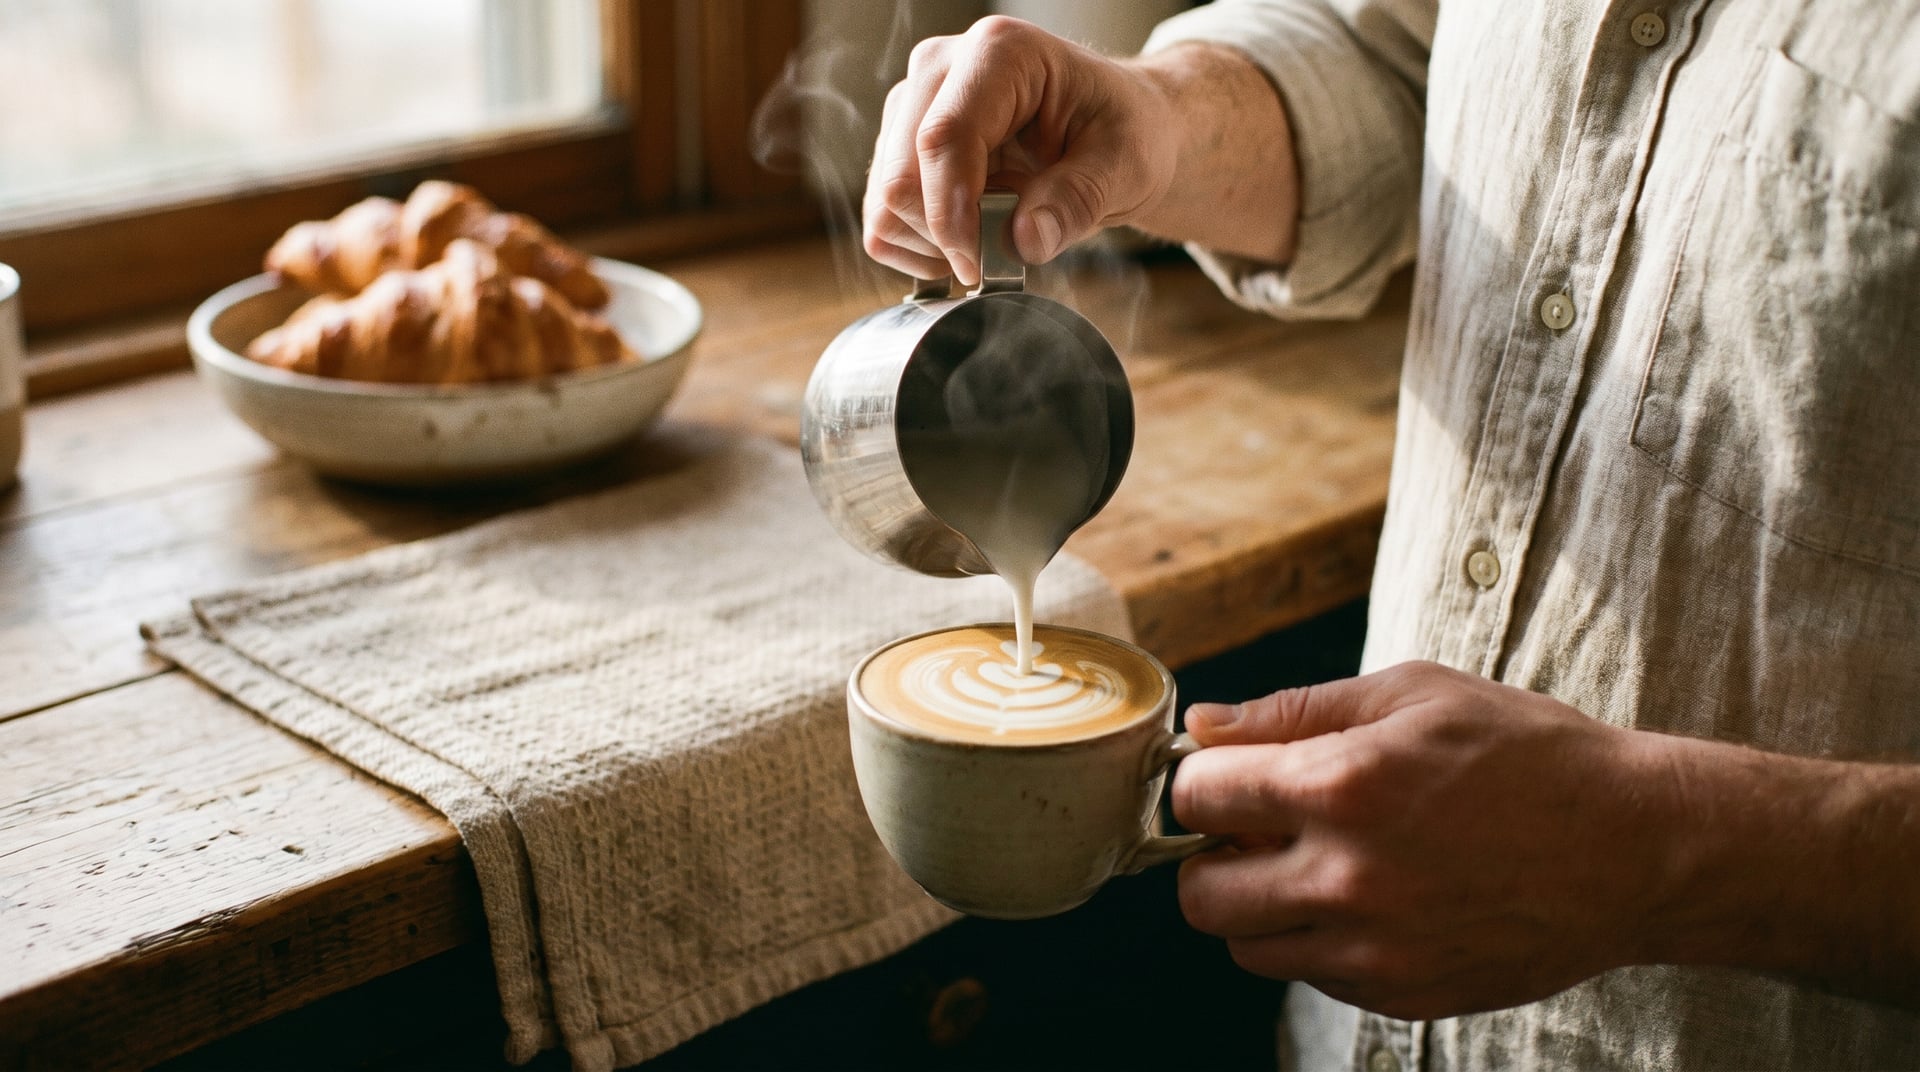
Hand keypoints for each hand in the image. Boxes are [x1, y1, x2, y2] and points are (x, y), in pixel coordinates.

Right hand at [863, 16, 1180, 284]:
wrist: (1113, 129)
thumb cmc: (1122, 131)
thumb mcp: (1125, 165)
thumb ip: (1078, 199)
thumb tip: (1025, 241)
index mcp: (1000, 54)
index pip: (943, 139)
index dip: (952, 215)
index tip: (980, 264)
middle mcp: (943, 69)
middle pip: (900, 177)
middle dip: (944, 235)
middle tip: (997, 257)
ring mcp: (914, 105)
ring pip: (884, 200)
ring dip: (930, 244)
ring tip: (988, 242)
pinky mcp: (900, 144)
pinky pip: (879, 216)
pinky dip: (914, 247)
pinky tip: (962, 243)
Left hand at [1171, 661, 1676, 1019]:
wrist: (1636, 848)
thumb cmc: (1528, 754)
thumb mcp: (1413, 694)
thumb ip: (1294, 710)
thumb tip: (1205, 725)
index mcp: (1342, 787)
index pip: (1196, 797)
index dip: (1202, 780)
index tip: (1227, 776)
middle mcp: (1347, 879)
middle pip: (1198, 894)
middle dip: (1211, 855)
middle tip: (1256, 830)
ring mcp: (1375, 949)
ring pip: (1246, 946)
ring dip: (1259, 905)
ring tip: (1316, 864)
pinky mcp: (1403, 994)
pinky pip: (1312, 977)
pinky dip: (1318, 942)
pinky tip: (1370, 899)